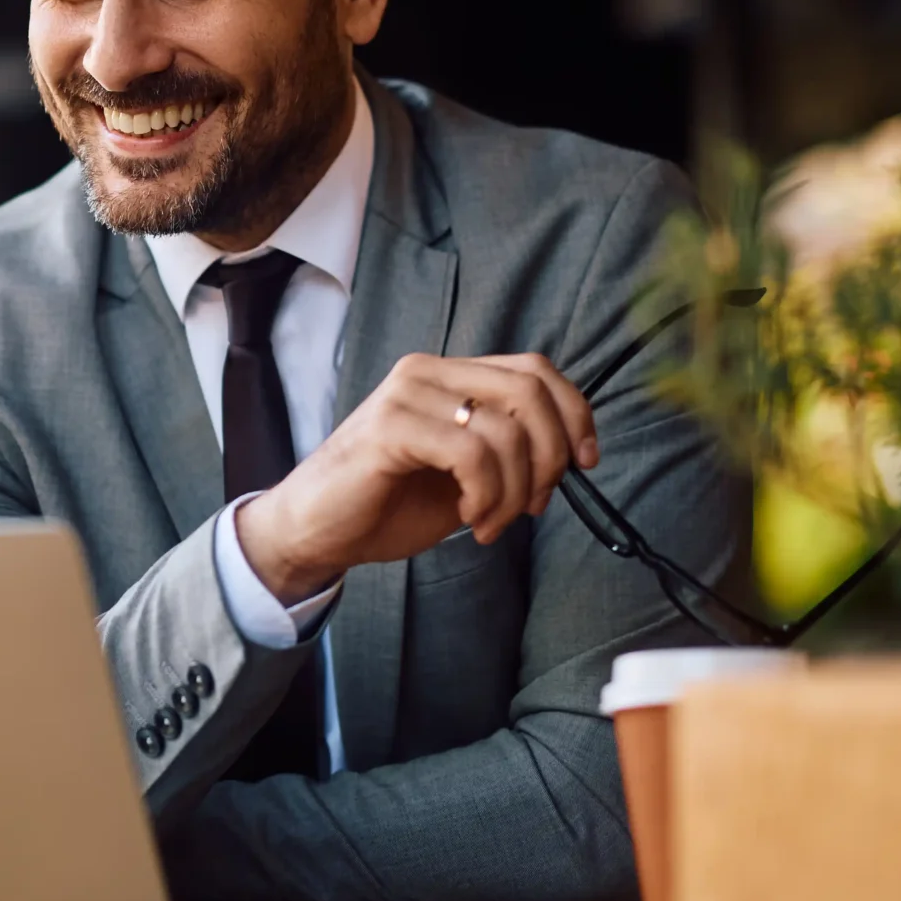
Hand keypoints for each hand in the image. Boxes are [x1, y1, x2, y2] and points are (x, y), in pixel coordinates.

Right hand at [234, 353, 597, 603]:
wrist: (315, 531)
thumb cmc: (386, 503)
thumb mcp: (463, 473)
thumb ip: (505, 450)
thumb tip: (568, 456)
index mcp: (447, 375)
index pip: (534, 369)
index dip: (574, 413)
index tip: (585, 462)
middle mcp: (427, 372)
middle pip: (530, 390)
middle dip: (551, 456)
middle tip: (534, 504)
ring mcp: (407, 395)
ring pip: (506, 429)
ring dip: (514, 491)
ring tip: (490, 523)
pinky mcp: (390, 427)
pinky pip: (472, 453)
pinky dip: (487, 495)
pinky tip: (469, 519)